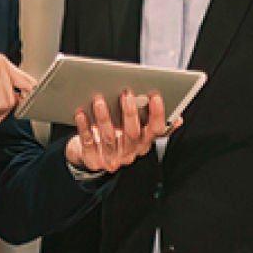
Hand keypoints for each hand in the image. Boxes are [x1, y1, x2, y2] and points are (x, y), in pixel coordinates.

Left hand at [65, 89, 180, 172]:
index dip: (157, 114)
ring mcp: (111, 158)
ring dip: (104, 117)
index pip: (156, 131)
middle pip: (132, 133)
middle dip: (130, 112)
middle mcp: (129, 152)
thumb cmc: (115, 137)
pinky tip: (81, 114)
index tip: (154, 96)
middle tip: (126, 93)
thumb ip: (146, 120)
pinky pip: (88, 142)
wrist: (91, 157)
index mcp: (143, 143)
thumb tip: (171, 112)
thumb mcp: (133, 131)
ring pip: (108, 137)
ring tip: (99, 100)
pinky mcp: (93, 160)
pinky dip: (84, 127)